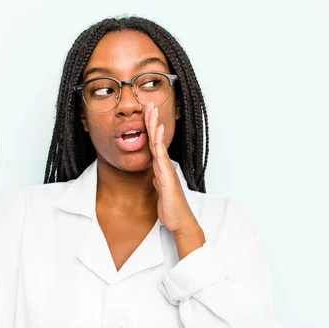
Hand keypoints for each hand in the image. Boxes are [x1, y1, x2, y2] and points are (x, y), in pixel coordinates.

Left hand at [144, 102, 199, 237]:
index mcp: (162, 169)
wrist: (180, 222)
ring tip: (152, 110)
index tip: (148, 115)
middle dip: (152, 121)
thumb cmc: (171, 209)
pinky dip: (159, 141)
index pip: (154, 145)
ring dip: (154, 126)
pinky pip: (161, 156)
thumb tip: (154, 177)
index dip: (151, 130)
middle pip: (156, 139)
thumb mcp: (160, 194)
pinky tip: (157, 130)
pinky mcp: (167, 176)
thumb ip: (158, 183)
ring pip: (158, 143)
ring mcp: (166, 170)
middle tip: (150, 104)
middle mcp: (165, 166)